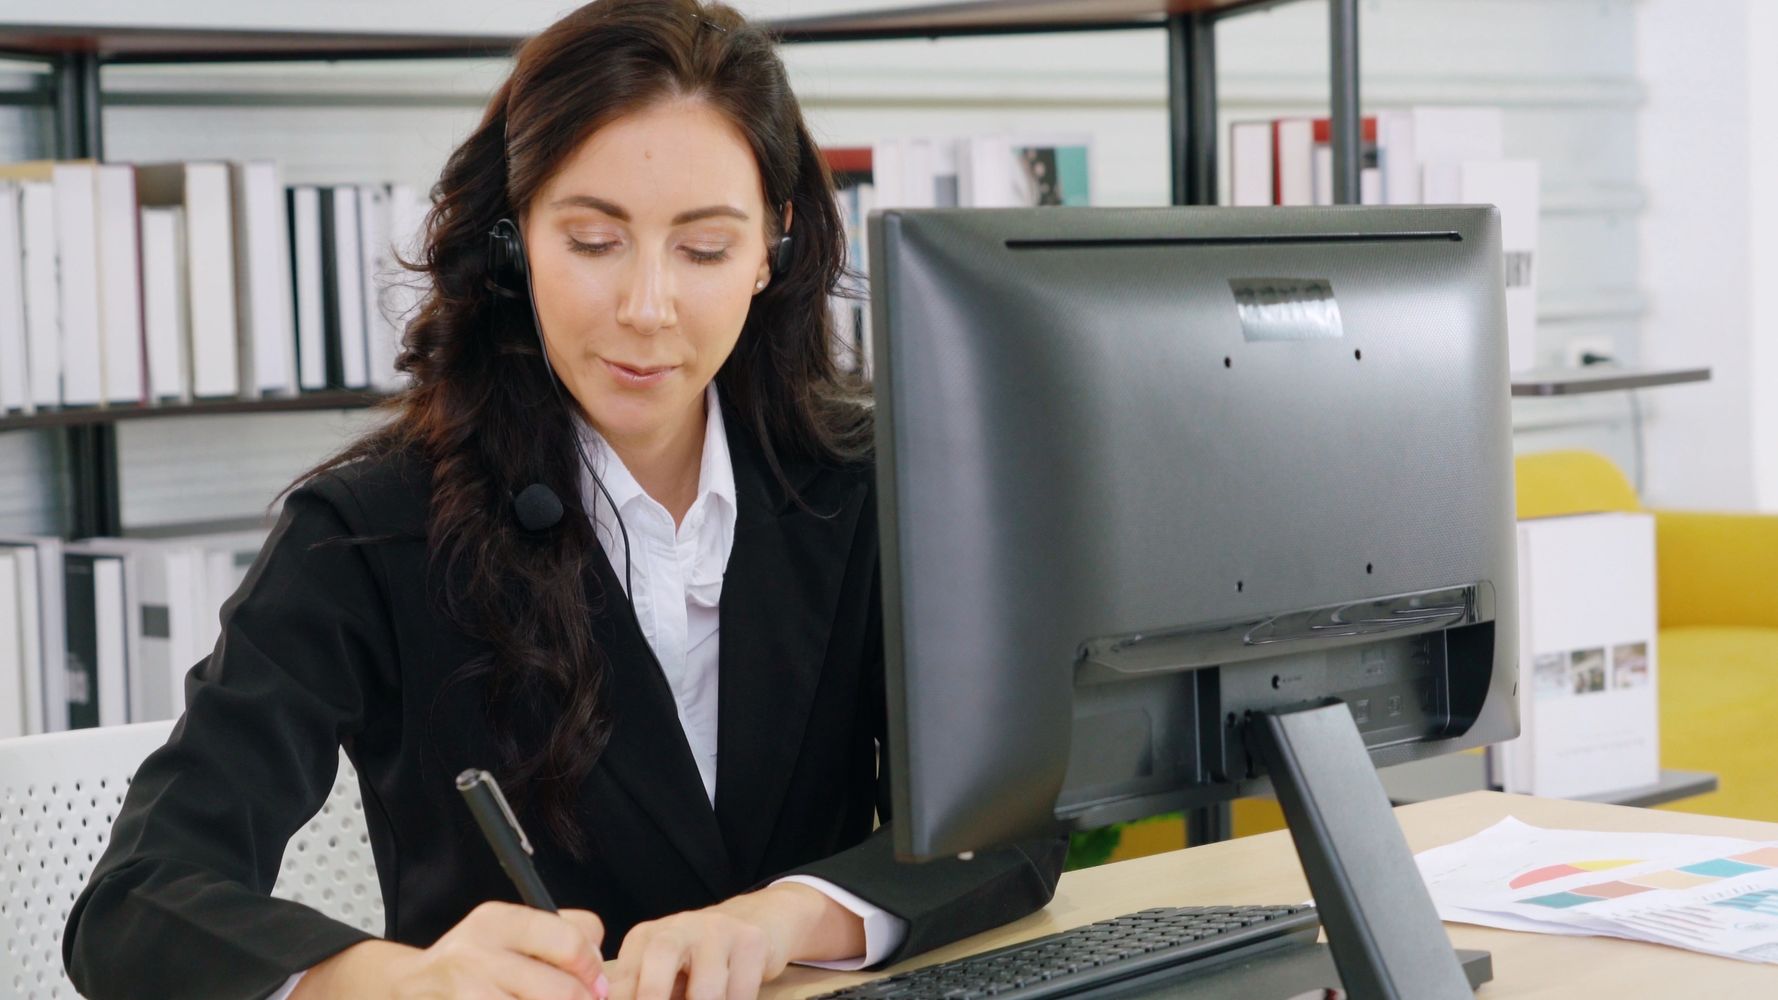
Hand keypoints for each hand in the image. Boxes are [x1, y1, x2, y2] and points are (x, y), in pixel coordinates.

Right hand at [291, 900, 607, 999]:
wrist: (407, 990)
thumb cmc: (471, 964)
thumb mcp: (509, 933)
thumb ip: (563, 932)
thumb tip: (600, 957)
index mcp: (495, 922)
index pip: (568, 940)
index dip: (592, 969)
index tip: (598, 986)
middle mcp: (474, 955)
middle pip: (560, 991)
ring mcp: (462, 993)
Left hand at [605, 883, 864, 999]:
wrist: (756, 919)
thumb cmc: (698, 961)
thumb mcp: (664, 975)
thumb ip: (643, 993)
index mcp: (644, 939)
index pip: (622, 979)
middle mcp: (677, 927)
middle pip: (660, 957)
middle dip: (653, 996)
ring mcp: (717, 930)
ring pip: (707, 991)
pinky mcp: (751, 940)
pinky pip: (741, 993)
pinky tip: (732, 999)